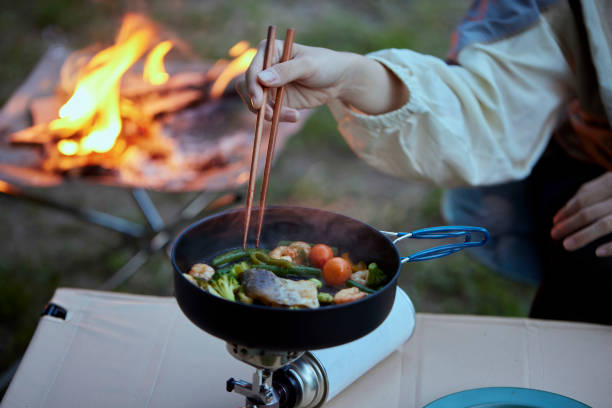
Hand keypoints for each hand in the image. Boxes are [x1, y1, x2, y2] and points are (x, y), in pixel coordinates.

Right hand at [236, 40, 408, 121]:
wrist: (339, 79)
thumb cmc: (325, 64)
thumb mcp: (307, 66)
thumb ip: (285, 71)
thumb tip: (262, 79)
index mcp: (270, 51)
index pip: (253, 68)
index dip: (252, 85)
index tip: (258, 101)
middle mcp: (265, 68)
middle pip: (247, 87)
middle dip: (256, 102)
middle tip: (269, 114)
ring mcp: (270, 86)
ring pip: (257, 103)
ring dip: (269, 113)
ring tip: (292, 115)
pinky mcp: (277, 101)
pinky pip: (270, 112)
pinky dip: (279, 117)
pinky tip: (295, 116)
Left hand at [551, 172, 611, 256]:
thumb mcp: (610, 184)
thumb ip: (593, 191)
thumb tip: (563, 212)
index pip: (585, 197)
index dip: (567, 210)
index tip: (554, 222)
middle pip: (591, 211)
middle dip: (569, 224)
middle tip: (553, 235)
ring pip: (606, 224)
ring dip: (584, 235)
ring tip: (566, 245)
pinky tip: (598, 252)